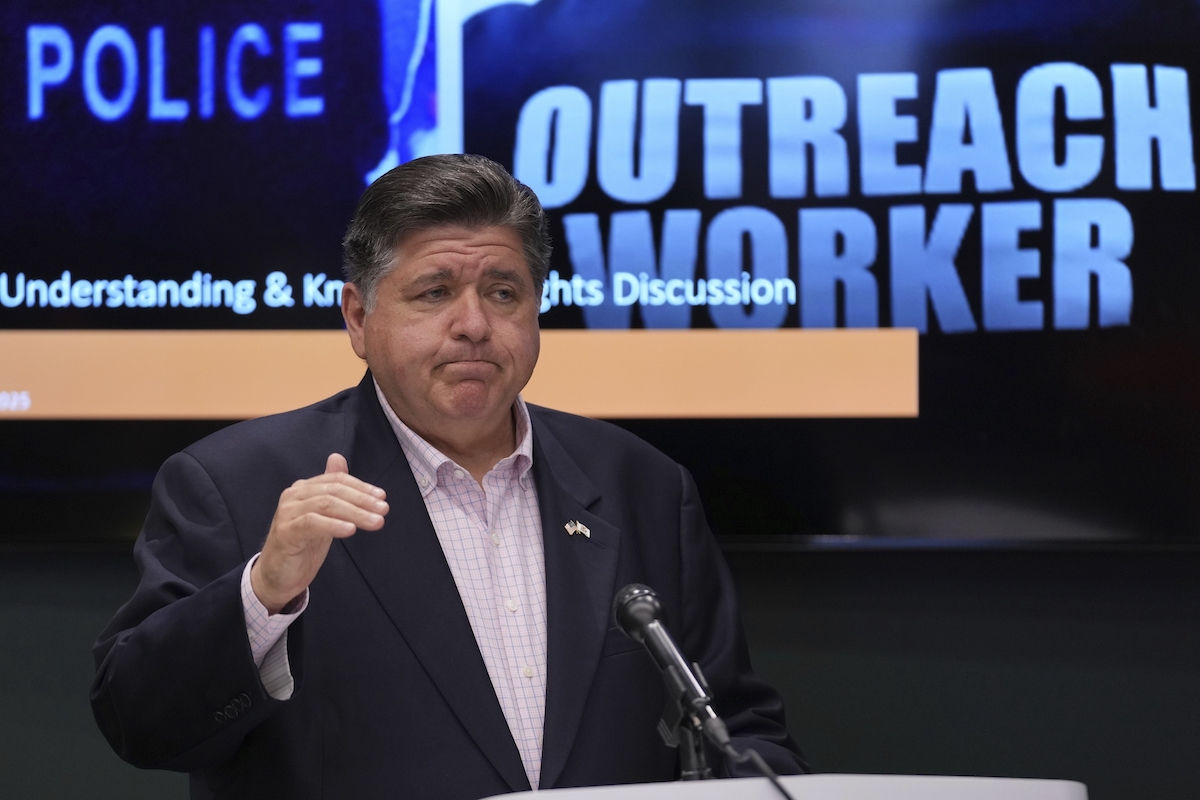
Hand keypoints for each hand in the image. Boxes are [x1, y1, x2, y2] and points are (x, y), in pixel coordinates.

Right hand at [251, 453, 387, 613]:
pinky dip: (334, 524)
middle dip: (362, 499)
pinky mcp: (285, 532)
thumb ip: (332, 492)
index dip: (361, 487)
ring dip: (355, 512)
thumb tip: (338, 459)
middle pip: (333, 491)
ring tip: (375, 521)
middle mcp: (293, 496)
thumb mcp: (323, 516)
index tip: (382, 496)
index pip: (336, 480)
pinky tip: (351, 530)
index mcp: (303, 489)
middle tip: (383, 509)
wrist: (277, 576)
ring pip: (326, 504)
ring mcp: (287, 513)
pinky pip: (312, 523)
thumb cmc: (302, 545)